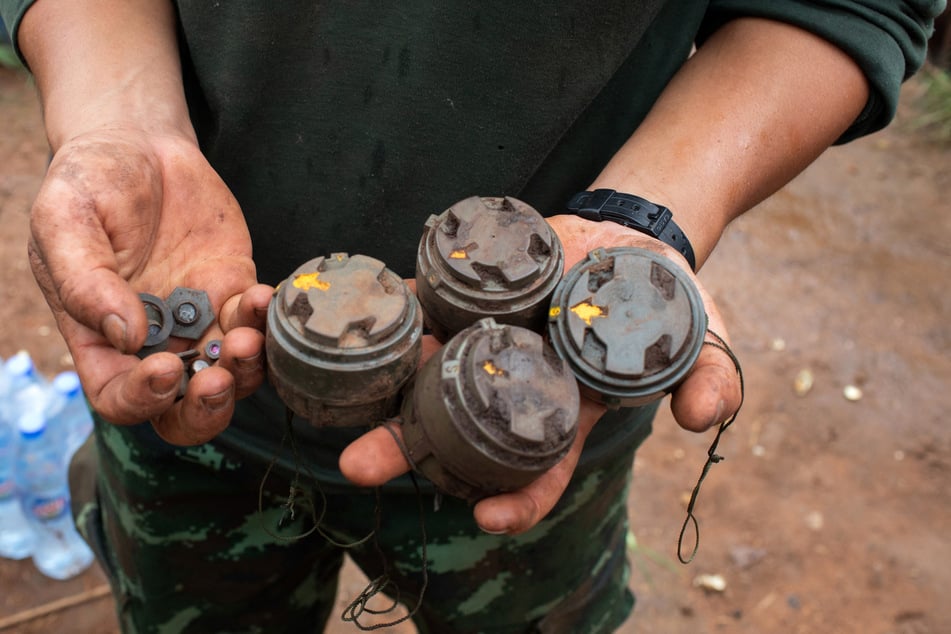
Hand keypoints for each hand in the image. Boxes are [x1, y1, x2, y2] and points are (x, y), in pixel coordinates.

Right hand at [29, 129, 270, 444]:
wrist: (137, 144)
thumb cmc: (88, 183)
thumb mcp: (65, 223)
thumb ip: (86, 282)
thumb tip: (126, 336)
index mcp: (100, 339)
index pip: (119, 398)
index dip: (142, 398)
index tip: (163, 368)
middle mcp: (154, 342)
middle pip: (184, 408)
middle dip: (206, 408)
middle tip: (218, 379)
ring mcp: (200, 320)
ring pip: (231, 373)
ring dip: (246, 368)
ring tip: (248, 337)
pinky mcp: (234, 291)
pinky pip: (258, 323)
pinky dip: (267, 320)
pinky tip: (265, 296)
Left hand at [339, 215, 741, 533]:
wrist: (630, 237)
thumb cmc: (665, 300)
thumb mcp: (701, 339)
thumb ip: (705, 379)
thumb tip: (702, 419)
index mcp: (562, 410)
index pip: (535, 470)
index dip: (516, 499)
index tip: (487, 518)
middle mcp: (509, 382)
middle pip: (450, 427)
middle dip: (404, 449)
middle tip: (357, 467)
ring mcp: (483, 336)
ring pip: (420, 365)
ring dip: (374, 381)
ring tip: (322, 393)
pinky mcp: (468, 291)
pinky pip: (421, 298)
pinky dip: (387, 305)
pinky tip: (343, 314)